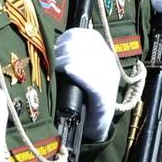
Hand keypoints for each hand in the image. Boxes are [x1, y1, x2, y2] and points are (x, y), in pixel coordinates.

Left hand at [53, 28, 120, 142]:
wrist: (96, 125)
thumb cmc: (84, 96)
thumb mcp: (82, 71)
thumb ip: (74, 57)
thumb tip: (53, 45)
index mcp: (105, 54)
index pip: (86, 35)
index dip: (67, 38)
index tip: (56, 47)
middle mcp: (109, 63)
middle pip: (82, 46)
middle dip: (62, 52)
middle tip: (52, 63)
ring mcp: (108, 80)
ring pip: (84, 60)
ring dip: (65, 62)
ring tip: (55, 70)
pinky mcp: (104, 97)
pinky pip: (92, 81)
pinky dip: (79, 74)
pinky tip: (69, 71)